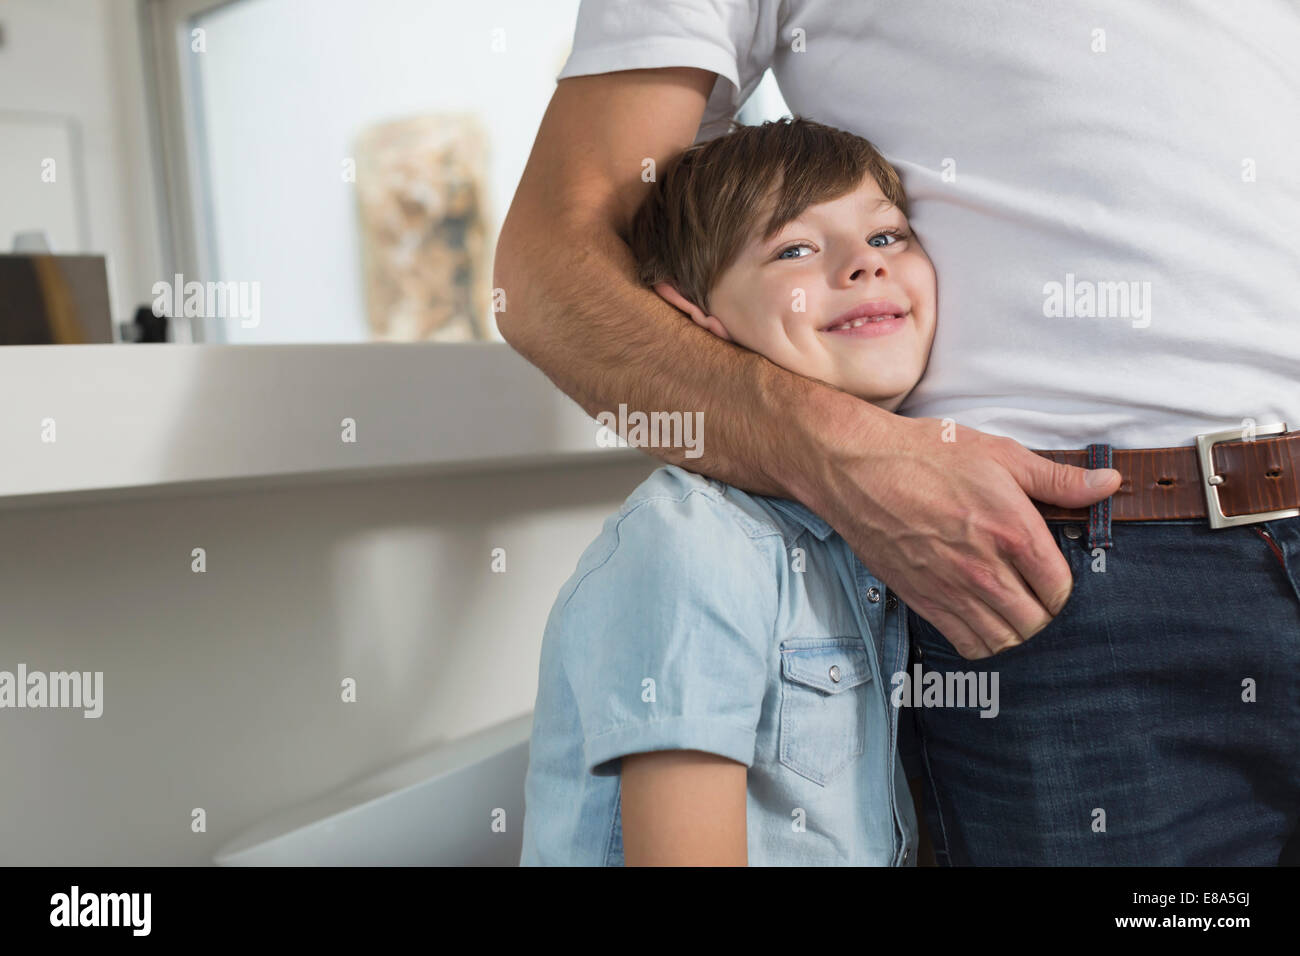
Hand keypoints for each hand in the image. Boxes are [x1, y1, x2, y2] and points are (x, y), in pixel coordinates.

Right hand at [807, 411, 1120, 658]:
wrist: (858, 469)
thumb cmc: (926, 455)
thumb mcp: (1000, 454)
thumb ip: (1058, 478)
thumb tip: (1109, 484)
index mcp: (1012, 530)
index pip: (1060, 588)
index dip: (1063, 585)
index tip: (1050, 571)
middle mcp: (984, 569)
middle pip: (1036, 621)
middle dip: (1043, 610)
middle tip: (1033, 590)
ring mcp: (951, 590)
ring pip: (1004, 641)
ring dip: (1015, 630)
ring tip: (1010, 607)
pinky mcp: (922, 600)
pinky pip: (966, 644)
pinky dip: (982, 641)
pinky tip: (981, 618)